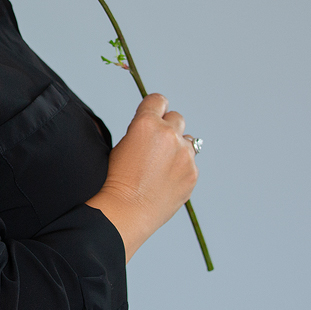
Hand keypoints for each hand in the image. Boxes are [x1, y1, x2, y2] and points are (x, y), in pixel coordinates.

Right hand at [86, 94, 198, 262]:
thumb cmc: (118, 179)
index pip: (159, 100)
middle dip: (167, 128)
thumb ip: (142, 130)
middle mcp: (168, 134)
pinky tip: (166, 180)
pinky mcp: (192, 172)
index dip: (155, 108)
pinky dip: (181, 168)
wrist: (127, 210)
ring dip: (177, 148)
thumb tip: (153, 127)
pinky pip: (191, 163)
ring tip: (161, 166)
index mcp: (146, 123)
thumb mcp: (121, 144)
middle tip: (156, 146)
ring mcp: (184, 154)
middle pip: (176, 118)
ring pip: (187, 141)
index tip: (154, 117)